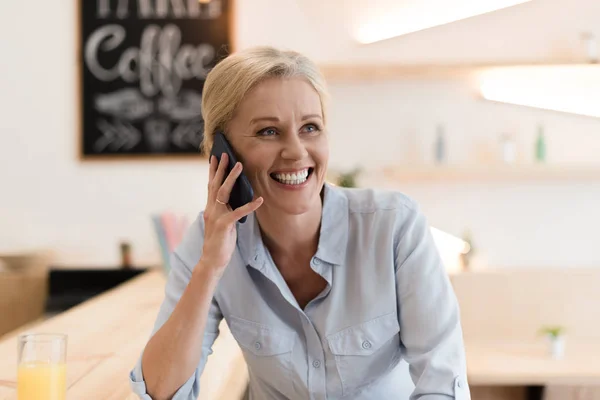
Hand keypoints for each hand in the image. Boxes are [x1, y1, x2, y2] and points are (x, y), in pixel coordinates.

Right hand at [199, 153, 262, 274]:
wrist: (212, 260)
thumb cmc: (220, 241)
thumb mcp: (222, 221)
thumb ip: (226, 209)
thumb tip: (236, 197)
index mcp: (210, 208)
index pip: (211, 185)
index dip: (213, 171)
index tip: (214, 157)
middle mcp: (211, 209)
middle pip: (215, 184)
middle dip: (221, 168)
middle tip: (225, 153)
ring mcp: (216, 216)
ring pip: (223, 193)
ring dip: (232, 178)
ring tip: (240, 166)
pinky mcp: (224, 225)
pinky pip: (238, 212)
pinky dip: (249, 206)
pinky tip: (259, 199)